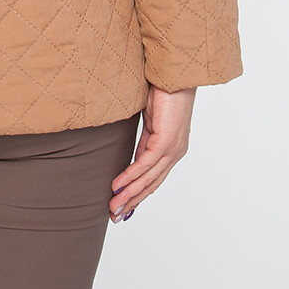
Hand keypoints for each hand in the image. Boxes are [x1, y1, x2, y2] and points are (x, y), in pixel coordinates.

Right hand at [109, 84, 195, 222]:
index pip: (153, 177)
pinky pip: (145, 164)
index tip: (123, 205)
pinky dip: (130, 176)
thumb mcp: (150, 120)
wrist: (173, 74)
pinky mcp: (166, 141)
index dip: (138, 193)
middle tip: (115, 215)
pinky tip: (118, 185)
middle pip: (152, 184)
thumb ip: (144, 141)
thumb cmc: (164, 90)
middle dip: (132, 201)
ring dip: (129, 194)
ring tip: (113, 206)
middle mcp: (175, 152)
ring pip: (149, 178)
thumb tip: (133, 158)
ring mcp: (172, 148)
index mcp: (172, 148)